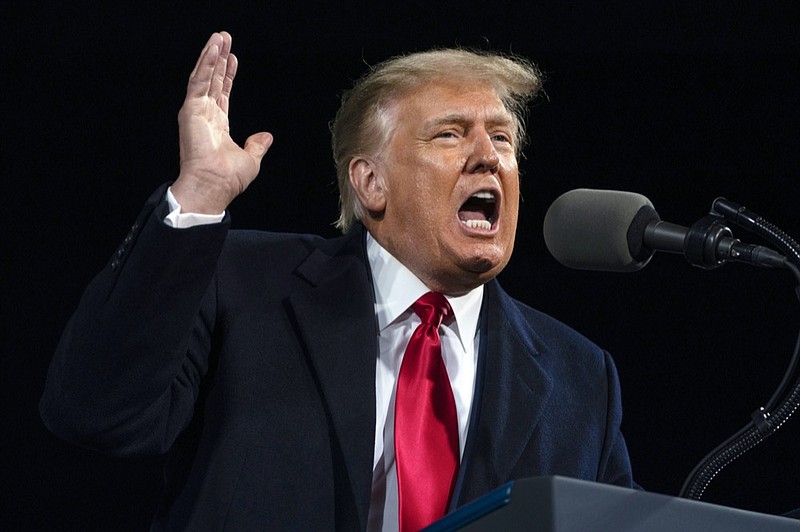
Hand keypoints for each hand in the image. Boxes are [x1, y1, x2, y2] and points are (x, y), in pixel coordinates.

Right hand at [171, 32, 272, 213]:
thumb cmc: (227, 179)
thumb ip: (257, 145)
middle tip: (224, 38)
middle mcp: (205, 116)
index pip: (222, 94)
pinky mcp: (190, 109)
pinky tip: (213, 50)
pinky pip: (198, 82)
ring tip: (219, 37)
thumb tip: (267, 136)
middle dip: (219, 59)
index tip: (234, 59)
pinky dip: (206, 64)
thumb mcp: (250, 159)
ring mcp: (196, 111)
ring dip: (211, 55)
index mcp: (217, 125)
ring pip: (204, 76)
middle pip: (213, 81)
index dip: (228, 76)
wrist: (214, 186)